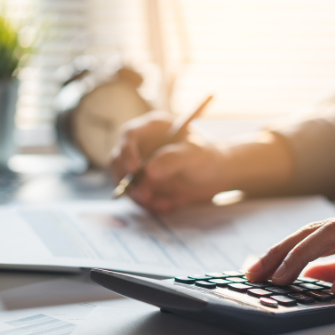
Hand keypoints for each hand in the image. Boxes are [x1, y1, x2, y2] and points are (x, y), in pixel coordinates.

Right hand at [110, 112, 230, 212]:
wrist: (216, 177)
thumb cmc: (207, 157)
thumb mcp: (195, 155)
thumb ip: (173, 159)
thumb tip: (148, 171)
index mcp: (152, 129)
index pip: (129, 135)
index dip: (127, 152)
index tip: (134, 171)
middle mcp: (140, 146)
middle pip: (118, 160)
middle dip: (128, 180)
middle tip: (146, 195)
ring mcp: (139, 166)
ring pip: (124, 182)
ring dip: (139, 196)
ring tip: (163, 204)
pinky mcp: (142, 184)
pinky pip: (136, 196)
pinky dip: (148, 204)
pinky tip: (167, 205)